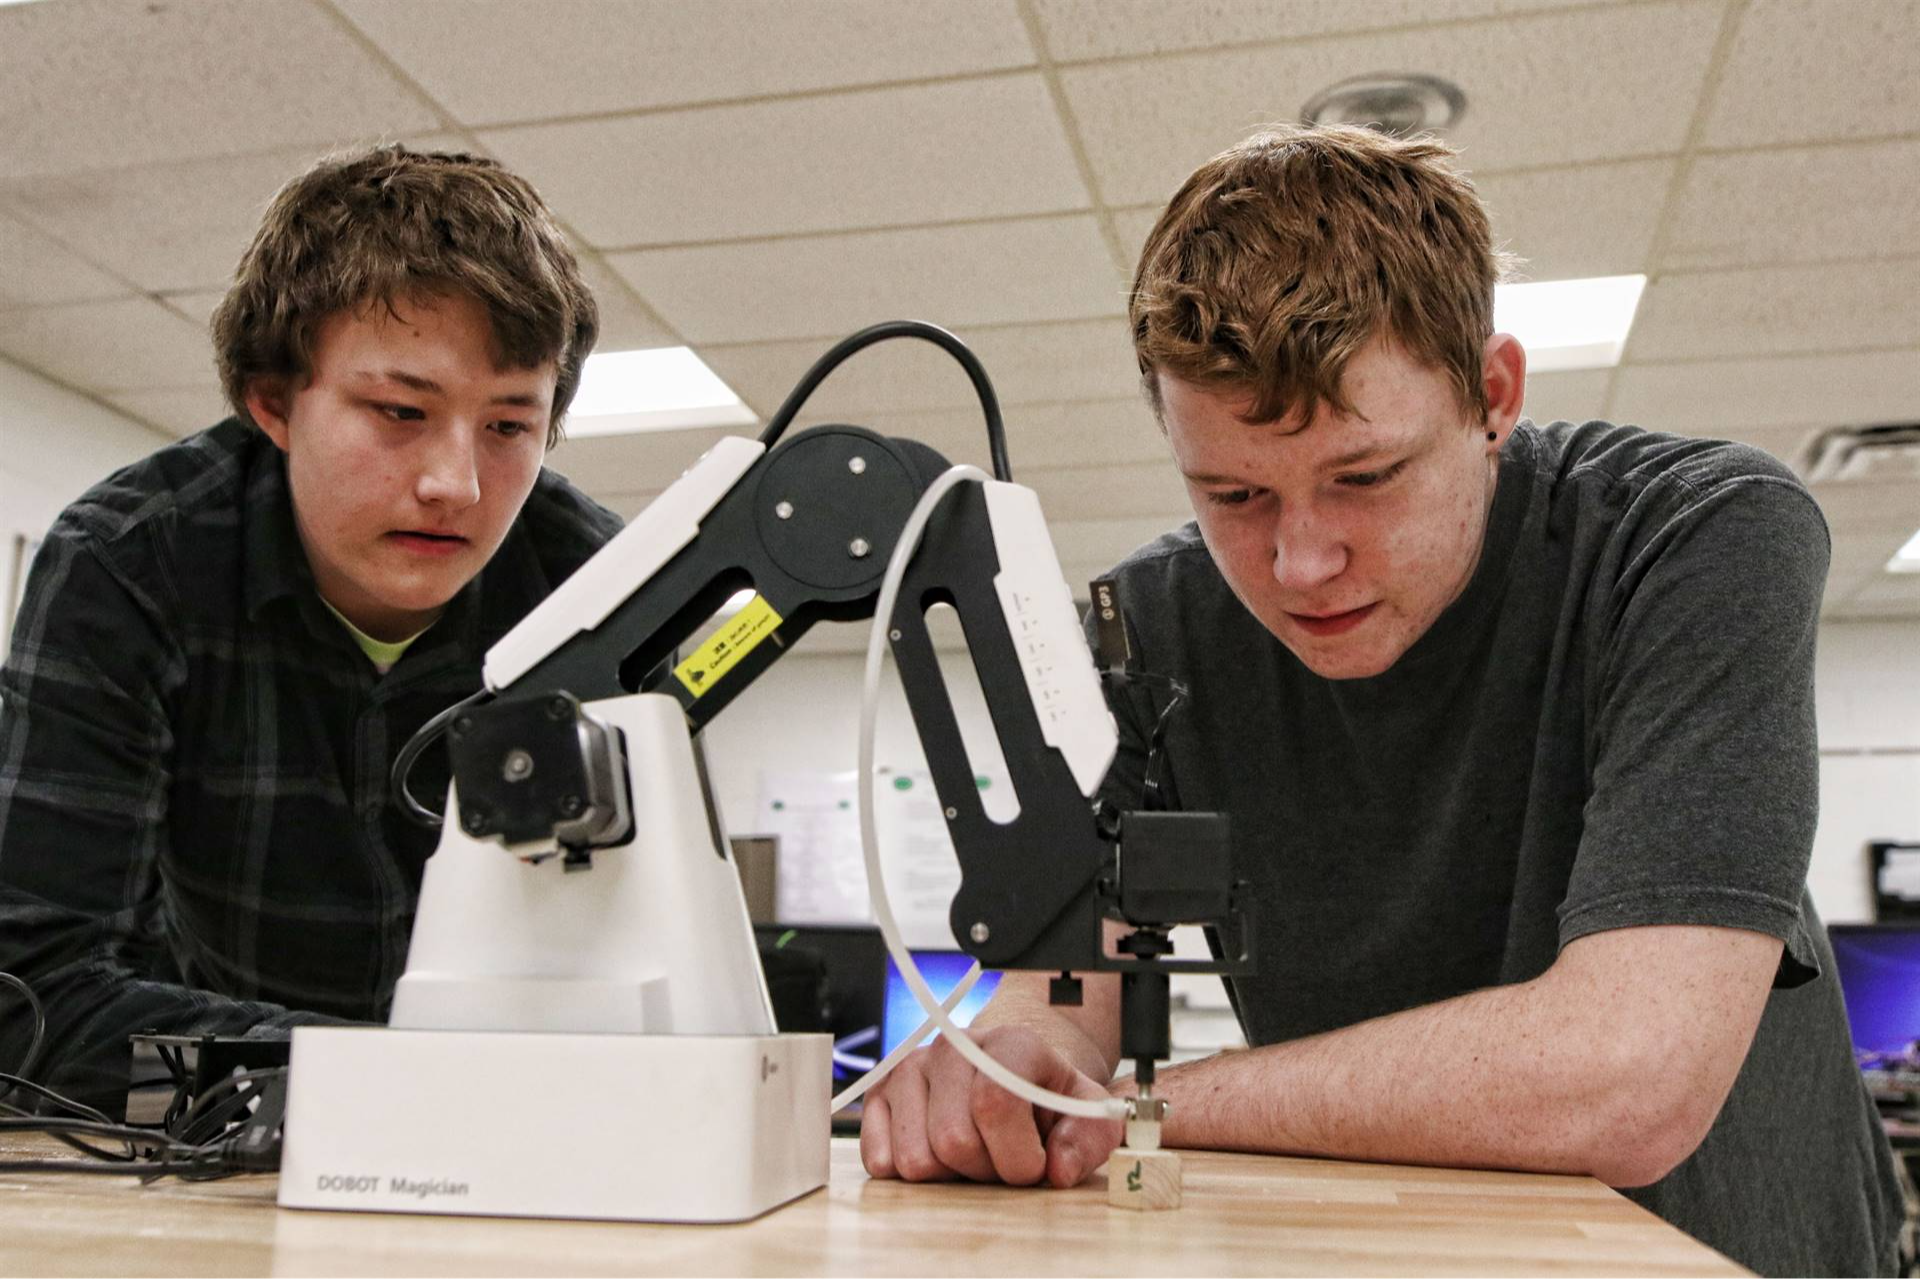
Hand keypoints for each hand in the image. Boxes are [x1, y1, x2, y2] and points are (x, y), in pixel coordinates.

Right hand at [859, 1024, 1122, 1186]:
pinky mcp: (878, 1094)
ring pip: (916, 1159)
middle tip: (1002, 1158)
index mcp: (1010, 1042)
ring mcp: (910, 1067)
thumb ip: (1089, 1140)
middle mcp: (953, 1046)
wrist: (1010, 1077)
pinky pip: (880, 1160)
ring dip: (950, 1176)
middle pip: (953, 1141)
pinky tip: (939, 1152)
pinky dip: (913, 1174)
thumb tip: (1058, 1170)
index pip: (995, 1102)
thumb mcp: (1086, 1115)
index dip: (1017, 1155)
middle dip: (986, 1170)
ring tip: (973, 1152)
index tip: (1035, 1165)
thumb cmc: (1046, 1099)